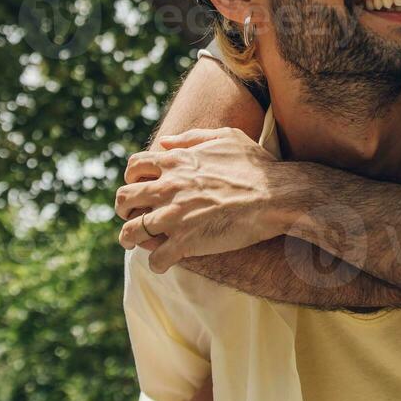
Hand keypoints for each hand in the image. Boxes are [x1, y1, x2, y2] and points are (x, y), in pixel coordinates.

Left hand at [115, 127, 297, 271]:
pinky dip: (157, 263)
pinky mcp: (187, 241)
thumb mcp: (226, 137)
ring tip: (136, 243)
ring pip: (130, 232)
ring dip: (129, 239)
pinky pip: (156, 259)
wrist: (276, 195)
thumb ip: (191, 138)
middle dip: (124, 209)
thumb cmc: (256, 166)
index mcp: (175, 162)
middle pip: (124, 198)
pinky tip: (165, 262)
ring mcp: (175, 215)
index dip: (132, 178)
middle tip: (133, 216)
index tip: (140, 187)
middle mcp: (168, 188)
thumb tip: (163, 142)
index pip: (134, 167)